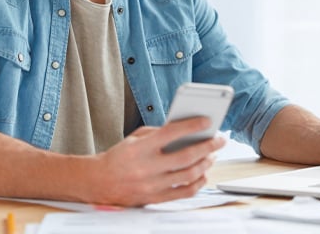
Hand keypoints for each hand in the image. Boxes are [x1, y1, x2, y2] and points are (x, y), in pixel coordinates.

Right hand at [89, 117, 225, 205]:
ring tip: (212, 155)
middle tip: (219, 139)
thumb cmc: (120, 155)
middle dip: (207, 146)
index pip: (171, 133)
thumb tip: (184, 130)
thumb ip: (158, 132)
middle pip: (185, 156)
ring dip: (205, 164)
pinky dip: (198, 183)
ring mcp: (152, 185)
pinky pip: (183, 193)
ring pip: (188, 175)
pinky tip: (203, 173)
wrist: (100, 182)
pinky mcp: (155, 199)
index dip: (191, 126)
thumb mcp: (135, 137)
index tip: (207, 120)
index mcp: (140, 148)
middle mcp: (147, 167)